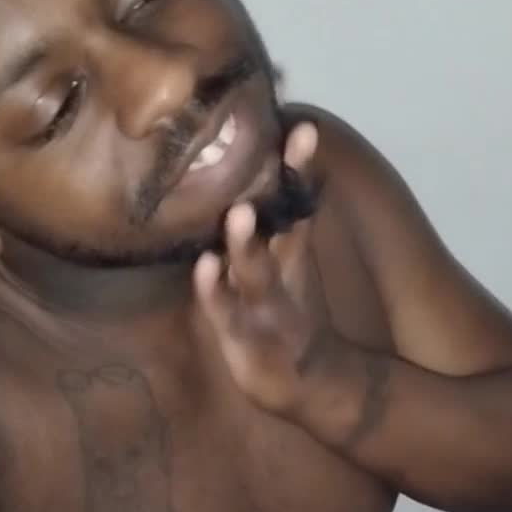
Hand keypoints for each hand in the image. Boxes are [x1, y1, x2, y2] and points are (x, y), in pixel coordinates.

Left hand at [193, 122, 339, 415]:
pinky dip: (216, 292)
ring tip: (237, 212)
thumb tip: (266, 175)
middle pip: (286, 224)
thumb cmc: (284, 314)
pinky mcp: (244, 338)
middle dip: (286, 185)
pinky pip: (227, 312)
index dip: (299, 166)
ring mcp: (266, 306)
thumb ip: (280, 224)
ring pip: (257, 271)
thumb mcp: (288, 267)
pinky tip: (205, 268)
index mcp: (289, 252)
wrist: (307, 383)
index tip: (301, 127)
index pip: (297, 201)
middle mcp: (281, 272)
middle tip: (281, 147)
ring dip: (247, 243)